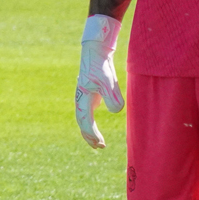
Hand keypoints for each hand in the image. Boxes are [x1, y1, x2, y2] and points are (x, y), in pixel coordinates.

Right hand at [75, 14, 122, 149]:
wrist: (96, 52)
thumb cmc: (100, 66)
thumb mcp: (108, 81)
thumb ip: (112, 96)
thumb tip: (116, 111)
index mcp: (83, 98)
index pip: (85, 121)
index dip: (91, 134)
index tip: (100, 143)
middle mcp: (81, 99)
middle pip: (82, 122)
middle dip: (89, 136)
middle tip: (99, 147)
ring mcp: (85, 97)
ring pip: (84, 118)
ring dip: (89, 131)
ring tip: (97, 142)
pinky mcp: (91, 93)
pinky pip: (88, 113)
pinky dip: (91, 123)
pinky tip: (96, 127)